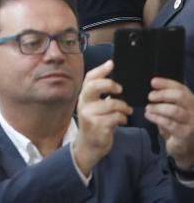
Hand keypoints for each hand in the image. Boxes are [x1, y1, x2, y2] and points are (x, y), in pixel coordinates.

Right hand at [73, 60, 131, 175]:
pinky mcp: (97, 127)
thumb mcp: (94, 106)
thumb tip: (116, 79)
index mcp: (84, 95)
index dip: (101, 69)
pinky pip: (115, 117)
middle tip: (120, 89)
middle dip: (110, 84)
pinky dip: (122, 118)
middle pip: (95, 86)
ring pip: (111, 104)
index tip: (111, 63)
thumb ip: (100, 93)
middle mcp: (84, 103)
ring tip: (127, 110)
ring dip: (123, 107)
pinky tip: (122, 120)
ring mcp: (89, 115)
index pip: (89, 78)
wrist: (88, 147)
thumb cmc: (95, 122)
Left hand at [146, 78, 193, 169]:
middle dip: (162, 94)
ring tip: (148, 108)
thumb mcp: (173, 109)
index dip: (166, 83)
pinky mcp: (186, 134)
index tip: (153, 82)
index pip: (180, 88)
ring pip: (174, 110)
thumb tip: (154, 85)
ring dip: (158, 107)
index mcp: (192, 101)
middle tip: (150, 97)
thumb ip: (168, 98)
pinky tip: (149, 116)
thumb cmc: (178, 124)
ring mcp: (192, 123)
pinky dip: (157, 118)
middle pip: (179, 96)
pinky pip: (170, 124)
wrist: (185, 148)